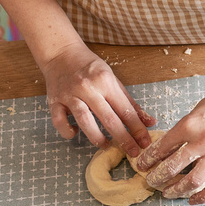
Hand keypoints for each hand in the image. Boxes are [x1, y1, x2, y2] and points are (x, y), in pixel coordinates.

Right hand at [41, 42, 154, 157]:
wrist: (61, 53)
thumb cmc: (90, 67)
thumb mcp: (113, 80)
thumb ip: (130, 103)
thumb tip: (150, 122)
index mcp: (105, 81)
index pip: (125, 109)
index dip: (137, 128)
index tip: (145, 142)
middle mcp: (88, 88)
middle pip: (108, 118)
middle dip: (123, 138)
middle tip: (133, 152)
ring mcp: (70, 95)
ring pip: (85, 120)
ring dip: (97, 138)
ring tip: (106, 145)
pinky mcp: (54, 101)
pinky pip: (59, 121)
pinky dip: (68, 131)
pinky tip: (75, 133)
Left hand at [134, 76, 204, 203]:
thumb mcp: (198, 110)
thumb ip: (185, 129)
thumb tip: (168, 148)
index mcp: (190, 124)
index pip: (162, 147)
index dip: (149, 159)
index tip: (142, 165)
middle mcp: (203, 140)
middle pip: (173, 167)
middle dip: (157, 177)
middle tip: (151, 181)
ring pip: (192, 181)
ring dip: (176, 190)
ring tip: (167, 193)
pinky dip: (202, 196)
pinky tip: (192, 200)